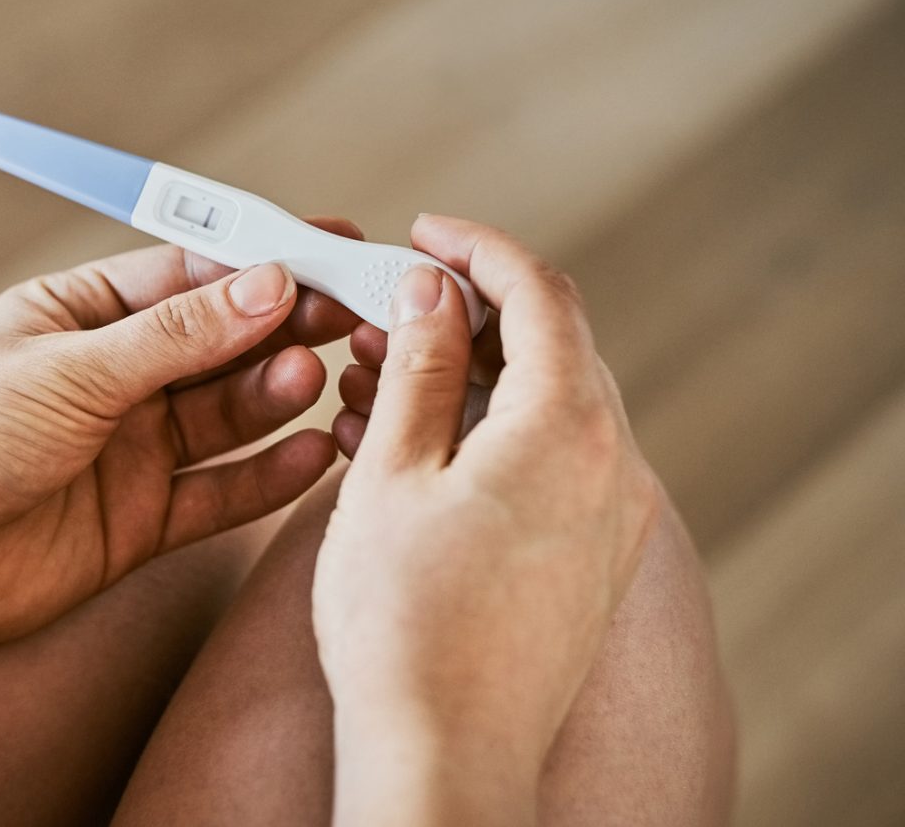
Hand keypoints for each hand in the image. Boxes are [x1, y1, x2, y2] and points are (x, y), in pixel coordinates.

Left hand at [0, 222, 362, 702]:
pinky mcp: (136, 525)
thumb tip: (267, 283)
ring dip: (278, 395)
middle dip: (288, 328)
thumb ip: (173, 337)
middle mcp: (112, 378)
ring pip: (229, 417)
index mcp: (82, 313)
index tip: (338, 253)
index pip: (193, 274)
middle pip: (223, 343)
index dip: (266, 262)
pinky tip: (315, 454)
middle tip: (351, 318)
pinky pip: (221, 495)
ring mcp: (127, 452)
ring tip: (316, 379)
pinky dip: (269, 477)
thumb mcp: (64, 368)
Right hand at [312, 215, 664, 824]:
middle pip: (551, 345)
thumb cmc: (404, 622)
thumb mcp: (390, 471)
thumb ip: (417, 367)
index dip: (477, 248)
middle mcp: (610, 464)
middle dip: (463, 315)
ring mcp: (609, 517)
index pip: (539, 293)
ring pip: (545, 405)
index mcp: (566, 427)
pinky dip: (485, 434)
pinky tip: (411, 449)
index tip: (421, 233)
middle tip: (379, 313)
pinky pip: (548, 462)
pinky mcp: (592, 559)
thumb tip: (428, 292)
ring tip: (374, 383)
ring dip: (468, 378)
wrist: (444, 751)